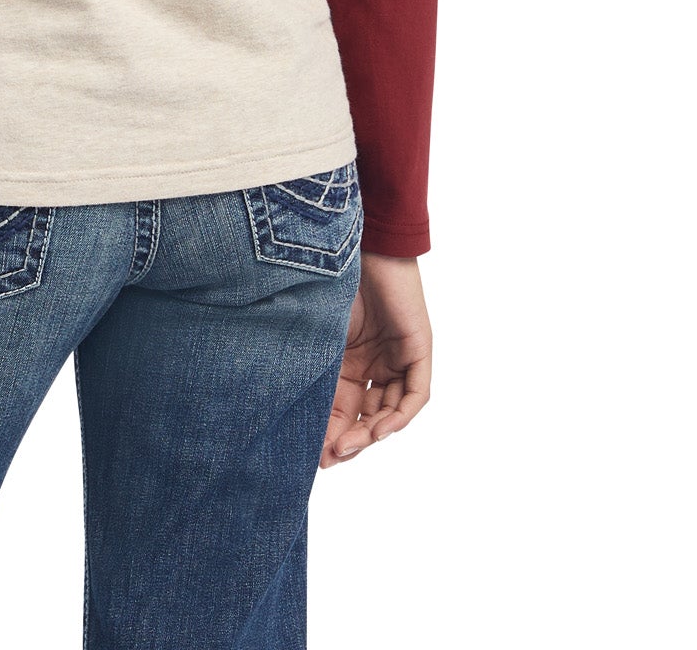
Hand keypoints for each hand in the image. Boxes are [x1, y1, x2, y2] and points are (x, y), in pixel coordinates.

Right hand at [321, 252, 430, 466]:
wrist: (350, 239)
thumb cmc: (324, 278)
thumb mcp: (314, 335)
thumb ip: (307, 368)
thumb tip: (279, 410)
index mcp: (347, 359)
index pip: (341, 407)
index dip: (329, 433)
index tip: (311, 456)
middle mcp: (374, 363)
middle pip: (366, 415)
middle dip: (350, 440)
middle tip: (330, 458)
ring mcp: (397, 357)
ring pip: (390, 411)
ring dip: (372, 434)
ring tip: (349, 447)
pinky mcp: (417, 349)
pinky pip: (414, 395)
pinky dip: (399, 415)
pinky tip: (379, 429)